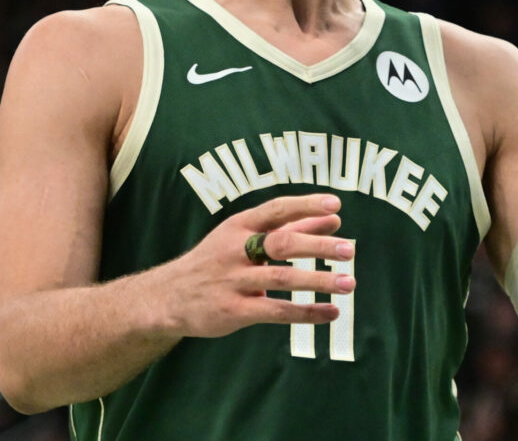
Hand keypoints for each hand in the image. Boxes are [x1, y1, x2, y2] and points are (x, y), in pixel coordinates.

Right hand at [158, 194, 355, 338]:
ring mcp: (234, 281)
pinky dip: (306, 312)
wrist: (168, 297)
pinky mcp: (234, 311)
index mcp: (239, 226)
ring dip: (317, 281)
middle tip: (349, 250)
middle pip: (281, 244)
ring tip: (348, 284)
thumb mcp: (243, 237)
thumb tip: (333, 218)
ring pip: (281, 279)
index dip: (306, 205)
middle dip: (317, 246)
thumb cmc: (215, 261)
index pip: (276, 210)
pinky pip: (275, 311)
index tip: (336, 205)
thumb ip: (289, 227)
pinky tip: (330, 313)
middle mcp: (236, 250)